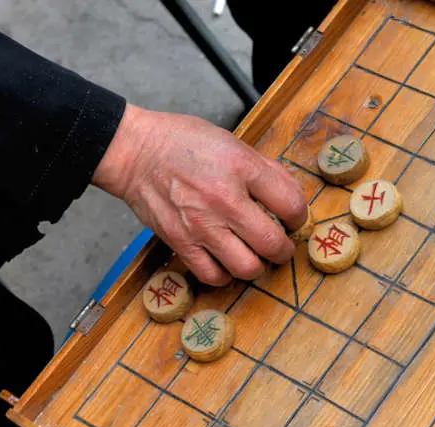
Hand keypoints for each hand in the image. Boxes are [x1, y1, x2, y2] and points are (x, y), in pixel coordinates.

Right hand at [92, 104, 305, 285]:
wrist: (134, 151)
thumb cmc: (183, 144)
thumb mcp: (233, 143)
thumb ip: (266, 170)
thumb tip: (292, 196)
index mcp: (241, 168)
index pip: (291, 205)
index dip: (299, 217)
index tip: (292, 220)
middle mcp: (223, 199)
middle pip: (272, 244)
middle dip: (283, 250)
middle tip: (279, 246)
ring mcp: (200, 225)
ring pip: (247, 268)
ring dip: (257, 266)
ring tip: (254, 255)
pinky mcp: (180, 242)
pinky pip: (213, 275)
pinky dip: (226, 274)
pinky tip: (227, 262)